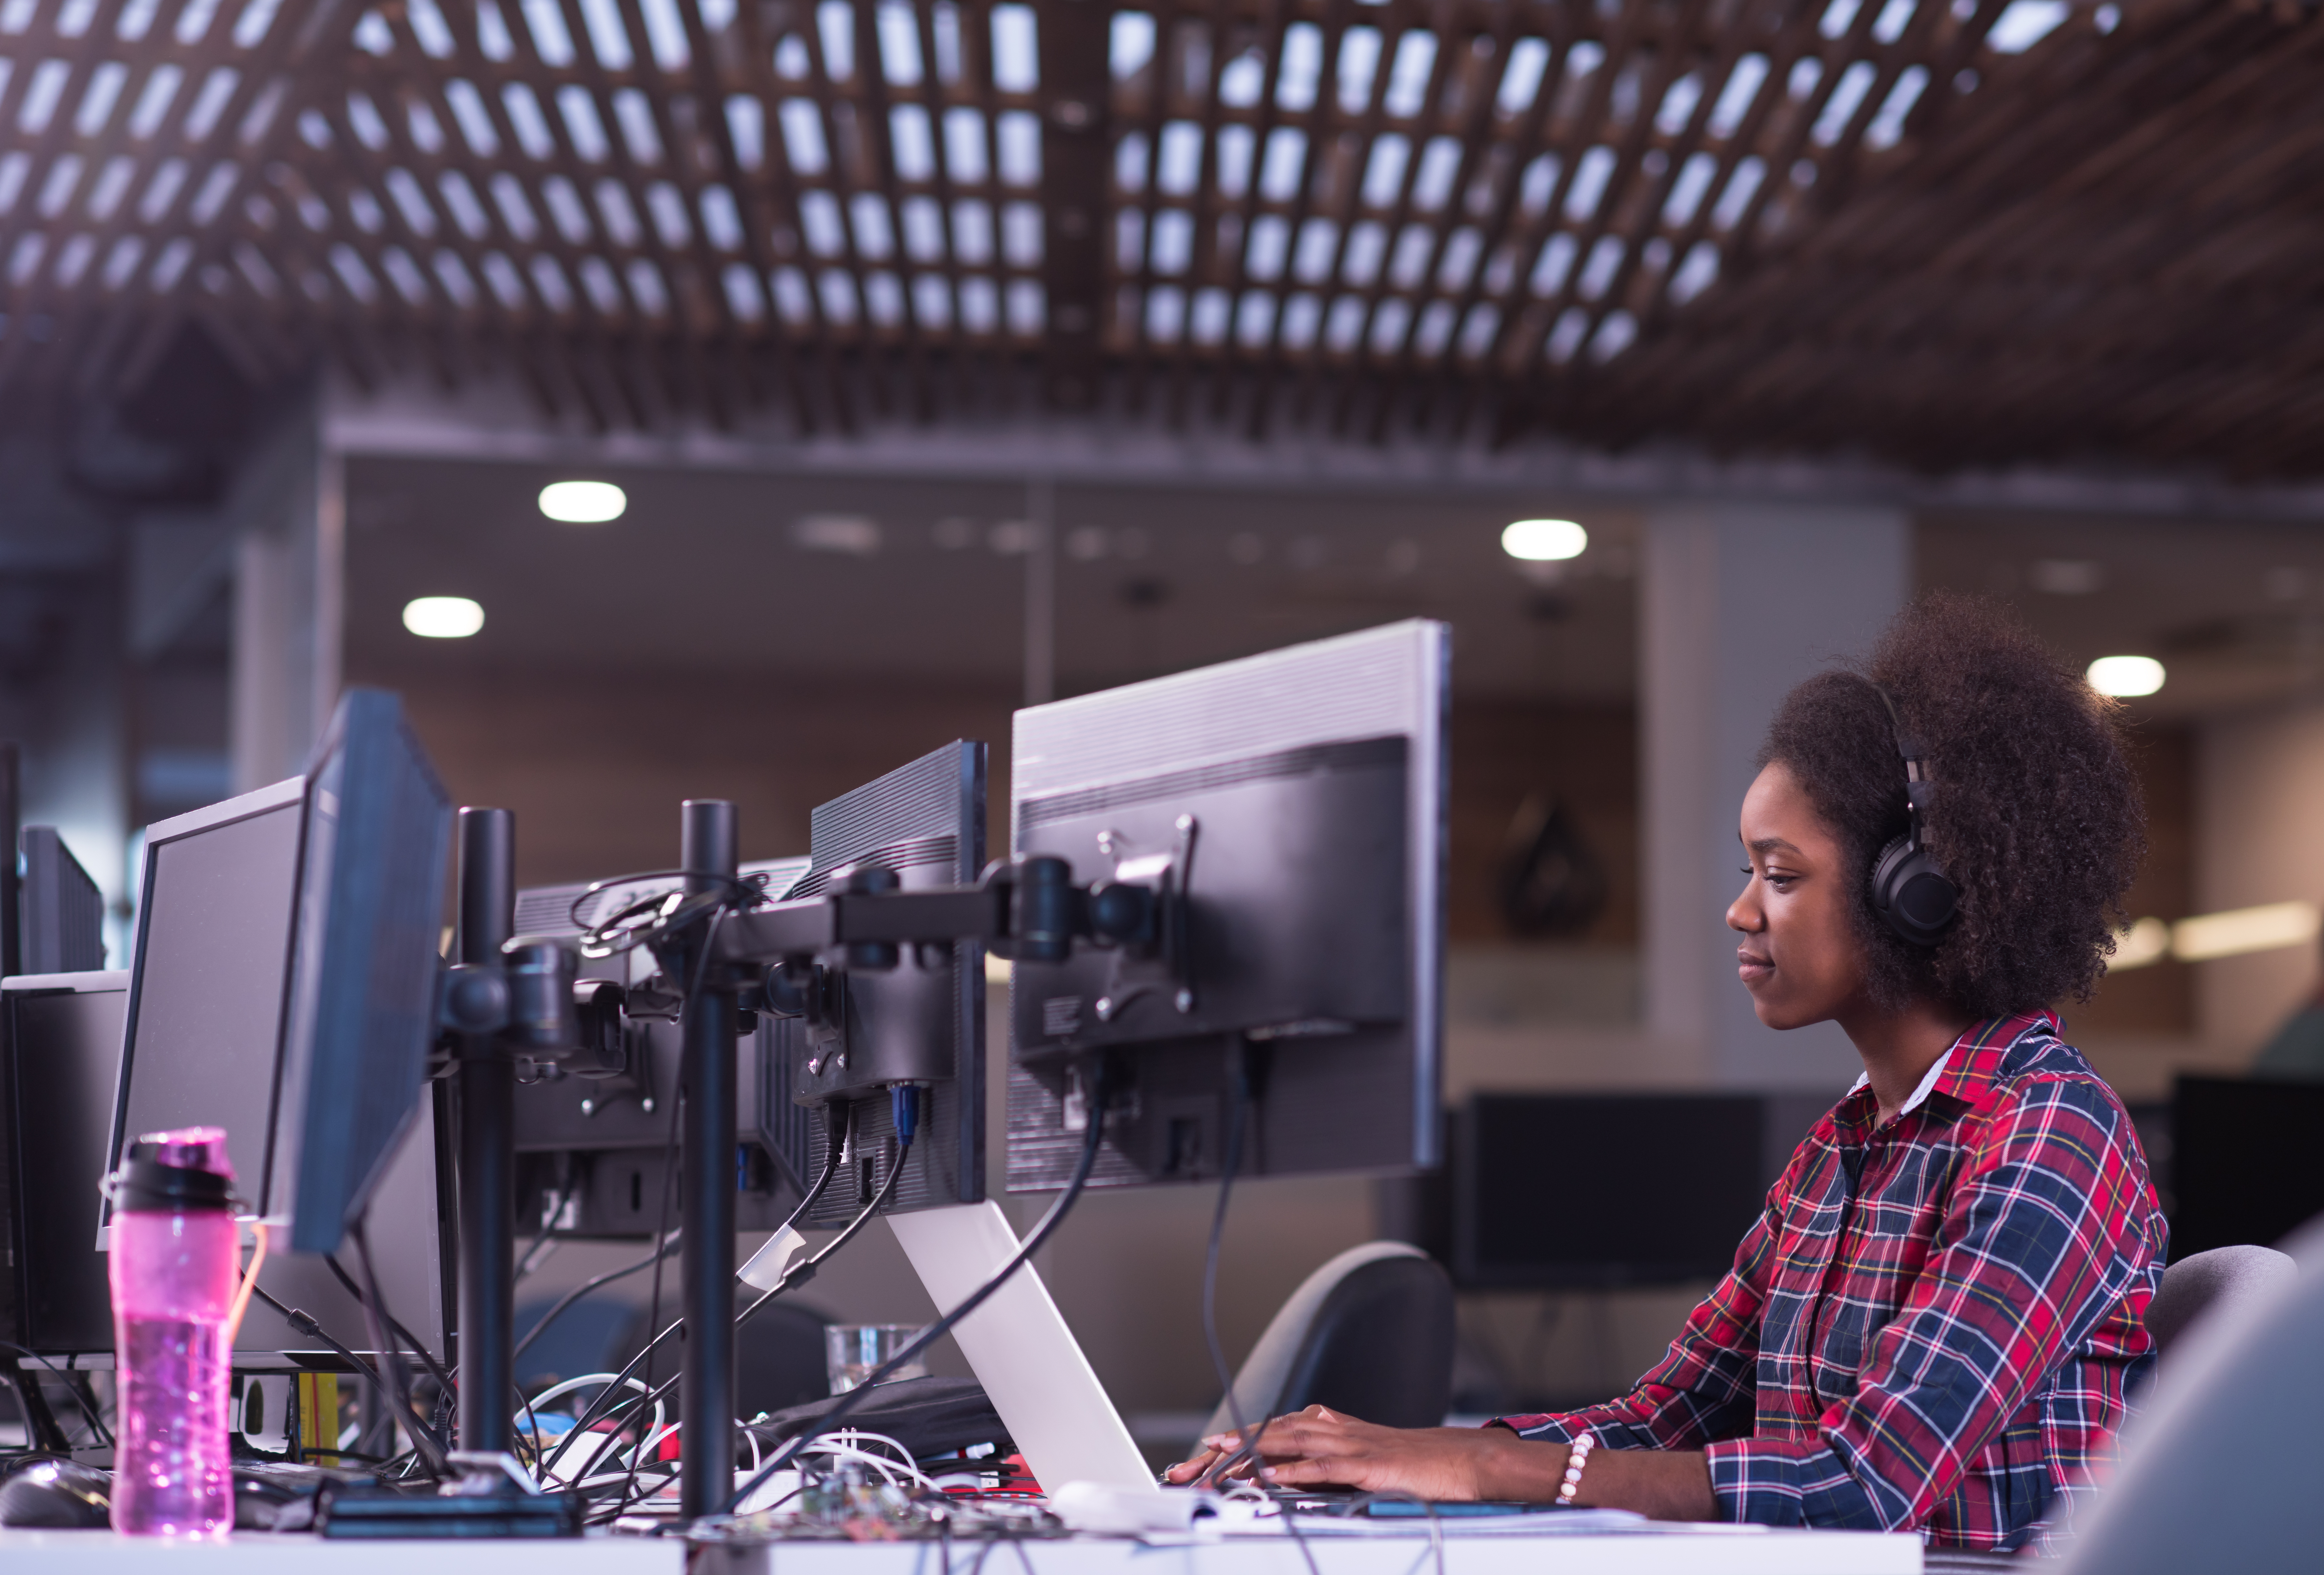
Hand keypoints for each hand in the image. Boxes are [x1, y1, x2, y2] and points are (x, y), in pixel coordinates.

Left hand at [1165, 1408, 1716, 1521]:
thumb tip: (1303, 1487)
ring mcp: (1350, 1445)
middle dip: (1218, 1454)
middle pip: (1263, 1436)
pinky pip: (1315, 1467)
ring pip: (1280, 1447)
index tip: (1196, 1461)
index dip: (1231, 1447)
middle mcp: (1336, 1430)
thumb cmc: (1428, 1472)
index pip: (1271, 1434)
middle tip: (1179, 1470)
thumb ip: (1339, 1473)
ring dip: (1237, 1462)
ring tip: (1201, 1474)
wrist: (1475, 1464)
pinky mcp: (1366, 1463)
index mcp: (1336, 1429)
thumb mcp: (1373, 1470)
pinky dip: (1281, 1470)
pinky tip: (1256, 1480)